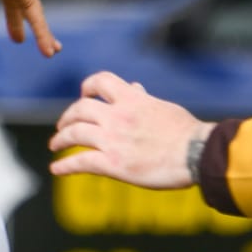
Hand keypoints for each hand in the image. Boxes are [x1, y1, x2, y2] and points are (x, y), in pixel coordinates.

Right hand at [0, 0, 59, 56]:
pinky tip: (50, 51)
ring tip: (53, 51)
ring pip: (35, 14)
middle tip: (27, 39)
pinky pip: (36, 18)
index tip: (7, 18)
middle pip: (22, 5)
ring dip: (43, 33)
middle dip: (25, 21)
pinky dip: (43, 34)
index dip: (6, 9)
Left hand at [49, 70, 211, 188]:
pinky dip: (64, 166)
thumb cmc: (186, 133)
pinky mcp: (113, 164)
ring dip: (60, 139)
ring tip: (55, 145)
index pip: (101, 81)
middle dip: (67, 117)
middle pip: (80, 109)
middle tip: (62, 126)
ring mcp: (113, 139)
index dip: (88, 86)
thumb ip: (143, 99)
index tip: (84, 94)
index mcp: (132, 99)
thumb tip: (135, 87)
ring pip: (74, 134)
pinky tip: (56, 169)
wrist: (197, 154)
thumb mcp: (163, 108)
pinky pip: (80, 162)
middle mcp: (118, 116)